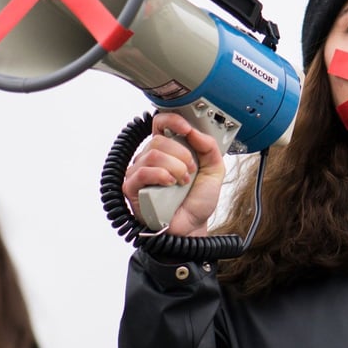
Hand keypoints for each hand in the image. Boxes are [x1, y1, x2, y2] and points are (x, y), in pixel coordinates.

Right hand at [122, 112, 225, 236]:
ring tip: (182, 181)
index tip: (187, 129)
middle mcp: (152, 158)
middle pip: (159, 139)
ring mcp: (140, 172)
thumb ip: (209, 147)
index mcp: (169, 150)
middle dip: (182, 154)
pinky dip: (161, 176)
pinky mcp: (133, 188)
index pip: (161, 123)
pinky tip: (170, 184)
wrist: (193, 226)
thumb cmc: (197, 200)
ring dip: (174, 167)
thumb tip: (194, 131)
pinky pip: (142, 172)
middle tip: (191, 171)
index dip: (172, 120)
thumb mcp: (214, 170)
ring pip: (152, 154)